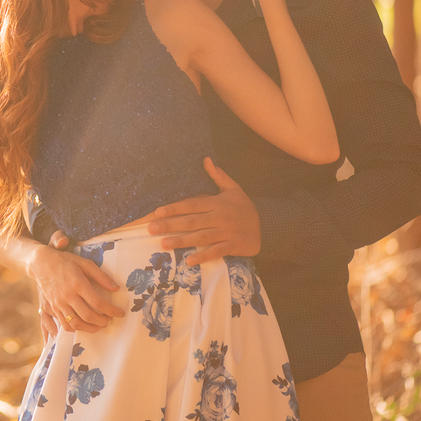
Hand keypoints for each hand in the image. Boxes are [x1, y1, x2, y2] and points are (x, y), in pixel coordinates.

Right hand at [28, 242, 124, 335]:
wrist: (41, 263)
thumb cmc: (66, 262)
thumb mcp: (85, 263)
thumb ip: (101, 276)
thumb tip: (116, 288)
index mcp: (78, 283)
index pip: (98, 302)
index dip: (111, 310)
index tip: (120, 313)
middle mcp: (68, 295)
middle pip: (88, 315)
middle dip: (102, 321)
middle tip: (109, 320)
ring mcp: (59, 303)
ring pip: (76, 323)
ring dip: (90, 328)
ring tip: (99, 325)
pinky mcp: (53, 308)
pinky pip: (64, 324)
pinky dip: (76, 329)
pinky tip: (83, 326)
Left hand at [147, 158, 261, 265]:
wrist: (269, 225)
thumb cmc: (245, 208)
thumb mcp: (234, 189)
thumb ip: (218, 176)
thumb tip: (206, 159)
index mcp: (217, 202)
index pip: (191, 204)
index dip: (174, 208)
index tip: (157, 212)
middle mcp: (220, 216)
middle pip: (192, 221)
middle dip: (171, 225)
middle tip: (151, 229)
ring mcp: (227, 232)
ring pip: (201, 237)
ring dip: (182, 241)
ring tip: (163, 244)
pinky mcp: (233, 245)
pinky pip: (216, 251)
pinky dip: (203, 256)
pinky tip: (189, 261)